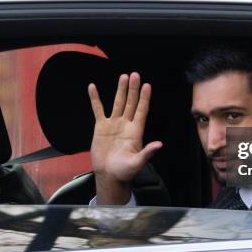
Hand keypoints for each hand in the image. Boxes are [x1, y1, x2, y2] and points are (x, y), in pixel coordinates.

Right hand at [88, 72, 161, 203]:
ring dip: (120, 90)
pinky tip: (93, 87)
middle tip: (135, 75)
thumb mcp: (137, 163)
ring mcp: (113, 124)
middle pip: (131, 103)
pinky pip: (98, 110)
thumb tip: (159, 144)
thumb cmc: (125, 171)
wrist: (109, 176)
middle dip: (133, 89)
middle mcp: (126, 124)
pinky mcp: (101, 127)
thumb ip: (147, 153)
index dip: (144, 98)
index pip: (141, 111)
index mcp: (136, 131)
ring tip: (123, 76)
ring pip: (118, 103)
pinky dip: (95, 99)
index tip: (147, 86)